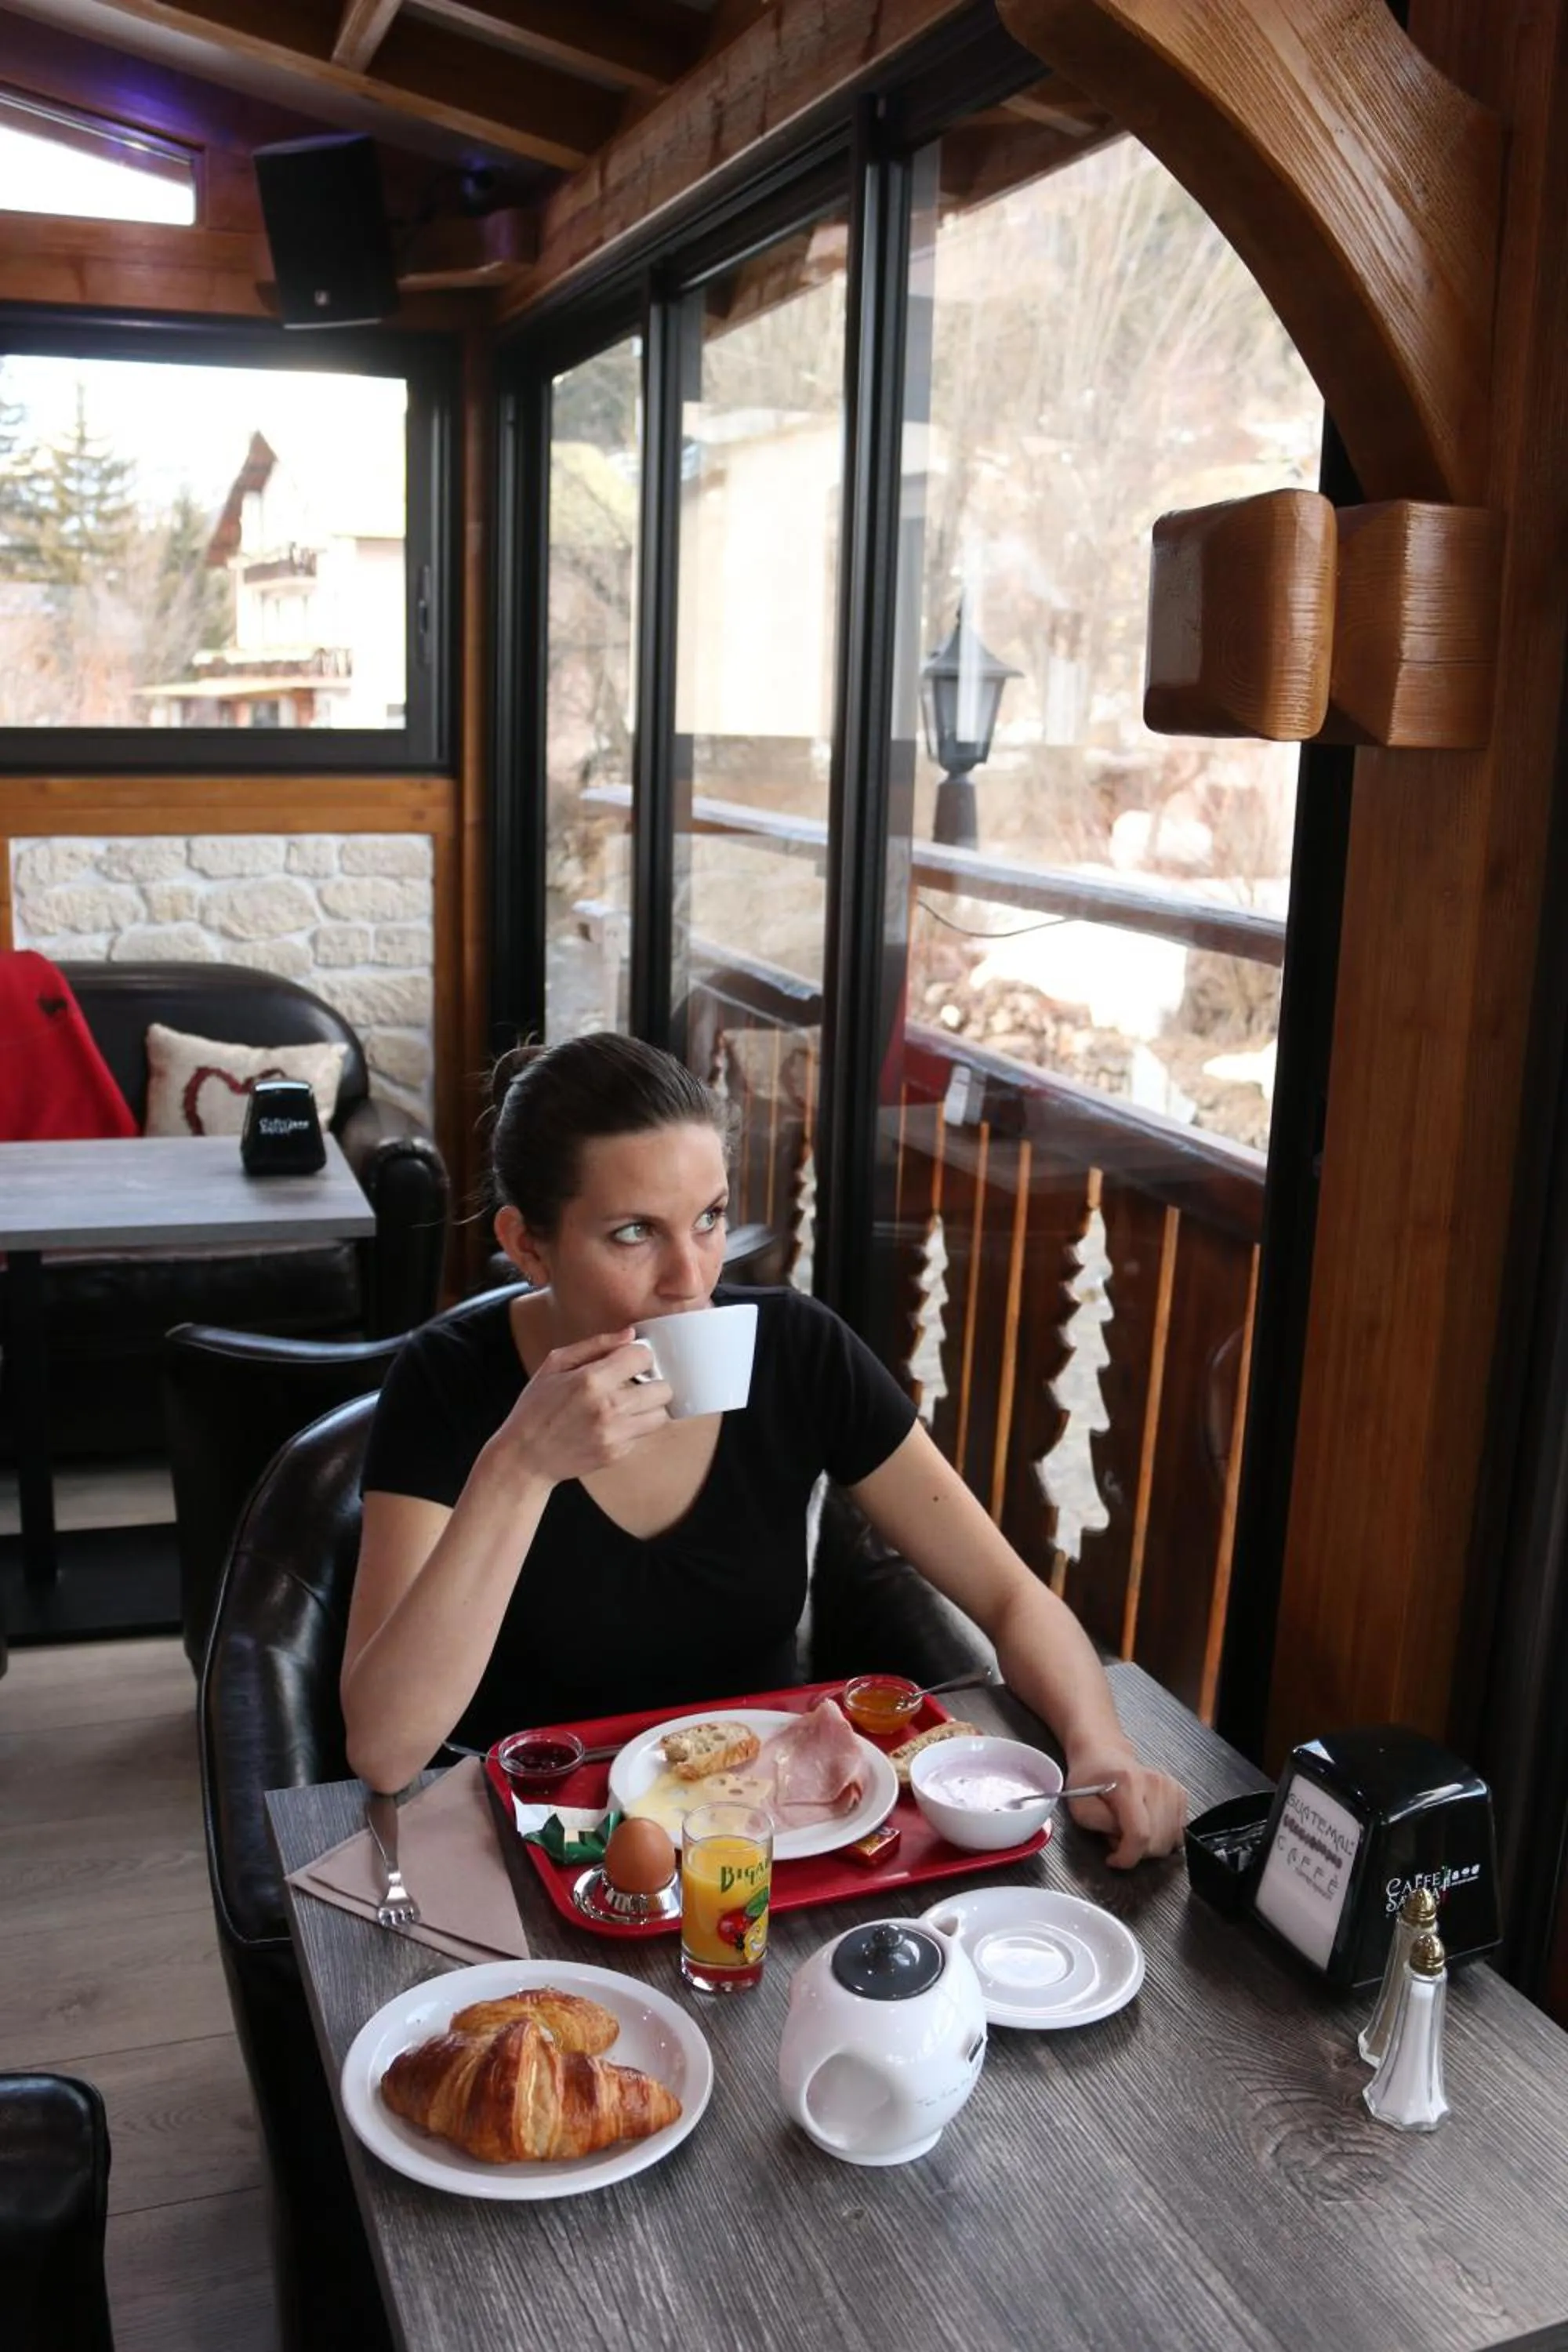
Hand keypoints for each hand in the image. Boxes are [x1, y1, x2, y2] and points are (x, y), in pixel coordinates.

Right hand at [495, 1328, 671, 1486]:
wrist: (524, 1457)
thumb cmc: (536, 1407)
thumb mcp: (555, 1364)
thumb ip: (595, 1345)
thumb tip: (630, 1335)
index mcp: (591, 1380)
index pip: (643, 1357)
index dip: (639, 1355)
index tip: (630, 1361)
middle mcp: (608, 1408)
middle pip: (663, 1389)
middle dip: (652, 1382)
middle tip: (636, 1384)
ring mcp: (614, 1435)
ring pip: (661, 1416)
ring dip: (649, 1408)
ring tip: (629, 1404)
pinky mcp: (616, 1454)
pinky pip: (643, 1436)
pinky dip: (633, 1428)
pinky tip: (613, 1424)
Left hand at [1063, 1747, 1186, 1868]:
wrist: (1103, 1754)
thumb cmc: (1089, 1779)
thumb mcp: (1080, 1805)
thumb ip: (1101, 1824)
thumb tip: (1122, 1840)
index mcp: (1128, 1783)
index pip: (1140, 1834)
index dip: (1128, 1856)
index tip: (1113, 1859)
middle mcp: (1155, 1783)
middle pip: (1158, 1842)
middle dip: (1135, 1851)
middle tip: (1116, 1836)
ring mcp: (1171, 1787)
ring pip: (1171, 1841)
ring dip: (1149, 1846)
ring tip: (1130, 1829)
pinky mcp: (1180, 1793)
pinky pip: (1179, 1833)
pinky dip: (1163, 1838)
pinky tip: (1146, 1825)